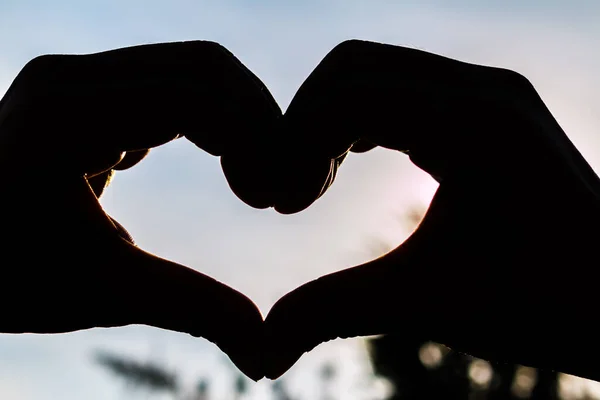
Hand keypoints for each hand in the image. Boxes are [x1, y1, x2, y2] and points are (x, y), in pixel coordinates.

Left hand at [0, 41, 281, 380]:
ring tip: (250, 182)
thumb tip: (267, 354)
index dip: (257, 140)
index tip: (274, 200)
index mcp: (67, 115)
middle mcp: (72, 77)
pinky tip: (217, 165)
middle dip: (259, 122)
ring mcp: (78, 78)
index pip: (196, 96)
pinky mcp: (89, 91)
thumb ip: (193, 308)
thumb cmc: (4, 277)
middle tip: (272, 188)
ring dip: (239, 121)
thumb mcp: (103, 292)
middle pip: (205, 67)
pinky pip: (171, 85)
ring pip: (193, 70)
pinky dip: (210, 121)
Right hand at [261, 40, 599, 380]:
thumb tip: (260, 354)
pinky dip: (357, 122)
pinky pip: (398, 90)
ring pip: (372, 72)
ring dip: (328, 122)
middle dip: (303, 125)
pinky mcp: (481, 107)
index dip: (295, 141)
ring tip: (314, 187)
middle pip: (352, 66)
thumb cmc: (543, 306)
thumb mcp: (429, 304)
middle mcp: (483, 89)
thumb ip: (334, 313)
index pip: (350, 92)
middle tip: (293, 195)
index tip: (282, 207)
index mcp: (476, 125)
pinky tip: (346, 167)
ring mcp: (485, 92)